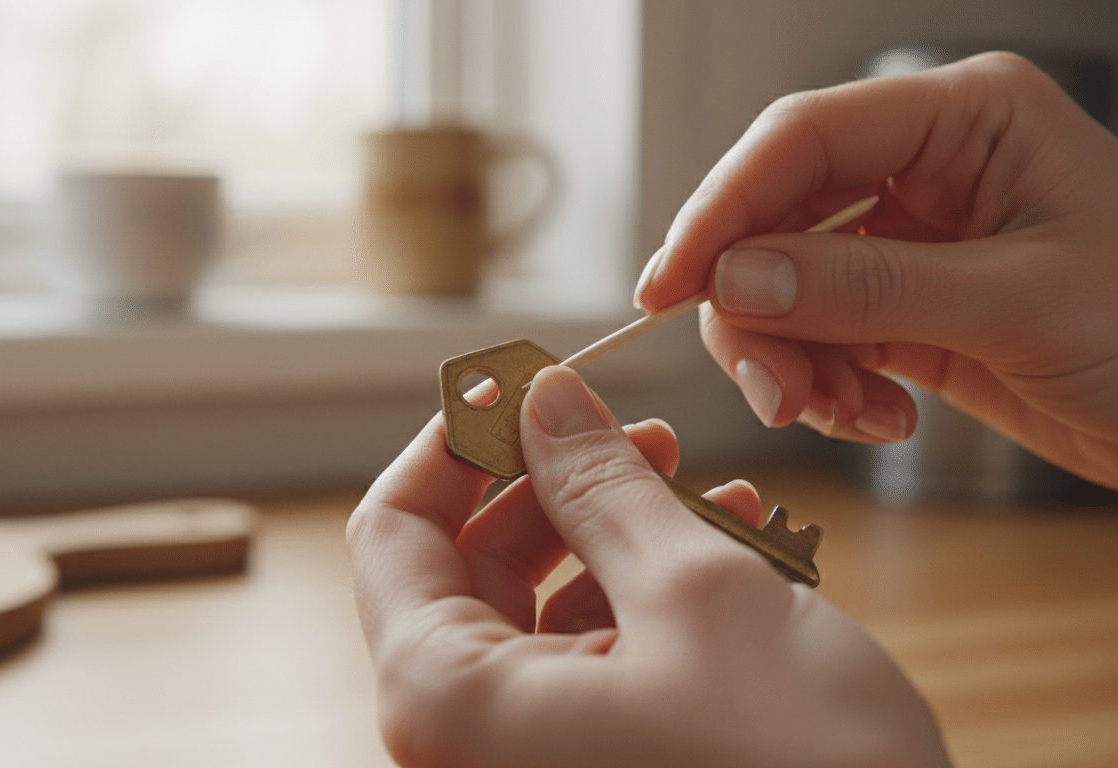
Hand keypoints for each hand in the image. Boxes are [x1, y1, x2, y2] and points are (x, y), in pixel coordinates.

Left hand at [348, 366, 948, 767]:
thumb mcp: (697, 594)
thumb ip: (603, 484)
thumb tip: (542, 399)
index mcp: (448, 703)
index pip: (392, 532)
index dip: (455, 443)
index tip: (522, 382)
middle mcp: (470, 744)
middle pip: (466, 568)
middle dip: (552, 482)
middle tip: (633, 426)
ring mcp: (532, 763)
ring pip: (541, 609)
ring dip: (616, 530)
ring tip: (698, 477)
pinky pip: (593, 661)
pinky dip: (647, 595)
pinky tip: (726, 543)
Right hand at [634, 52, 1117, 496]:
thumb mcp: (1017, 303)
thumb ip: (864, 289)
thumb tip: (735, 281)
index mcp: (964, 119)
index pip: (800, 139)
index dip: (721, 208)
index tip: (670, 286)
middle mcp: (928, 170)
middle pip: (778, 219)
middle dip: (756, 308)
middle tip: (768, 387)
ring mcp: (916, 243)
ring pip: (788, 288)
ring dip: (790, 360)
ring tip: (834, 414)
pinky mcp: (912, 311)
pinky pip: (824, 339)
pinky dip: (828, 386)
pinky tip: (878, 417)